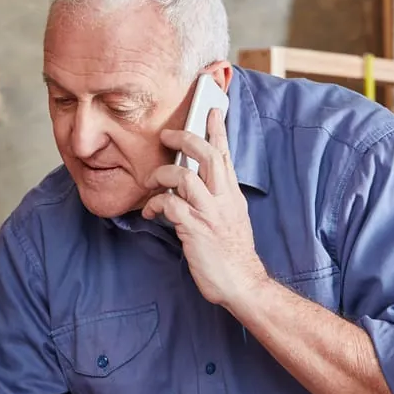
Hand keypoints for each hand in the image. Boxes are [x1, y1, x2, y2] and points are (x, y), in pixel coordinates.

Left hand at [142, 107, 267, 306]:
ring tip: (152, 180)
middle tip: (167, 135)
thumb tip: (190, 183)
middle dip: (185, 138)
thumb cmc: (231, 252)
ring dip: (163, 174)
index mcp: (231, 194)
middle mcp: (224, 198)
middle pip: (206, 155)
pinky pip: (171, 205)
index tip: (210, 110)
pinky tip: (151, 212)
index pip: (225, 154)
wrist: (242, 283)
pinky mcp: (196, 230)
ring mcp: (210, 213)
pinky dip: (156, 204)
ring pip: (185, 176)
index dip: (217, 130)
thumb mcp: (229, 217)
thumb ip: (215, 198)